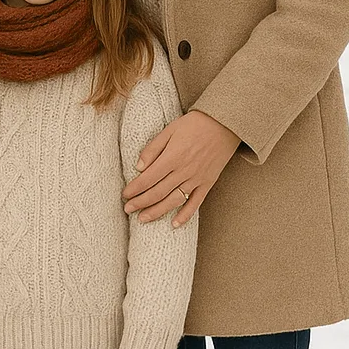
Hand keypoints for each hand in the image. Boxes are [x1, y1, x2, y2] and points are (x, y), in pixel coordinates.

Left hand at [123, 109, 239, 226]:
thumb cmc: (195, 125)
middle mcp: (184, 171)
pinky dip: (185, 215)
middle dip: (140, 202)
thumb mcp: (169, 130)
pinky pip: (196, 203)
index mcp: (172, 157)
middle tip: (127, 209)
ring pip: (173, 201)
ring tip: (143, 219)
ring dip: (157, 212)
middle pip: (158, 192)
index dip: (134, 188)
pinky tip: (174, 225)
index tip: (124, 194)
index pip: (148, 178)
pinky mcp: (207, 183)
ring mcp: (197, 179)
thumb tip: (138, 167)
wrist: (224, 124)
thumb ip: (153, 148)